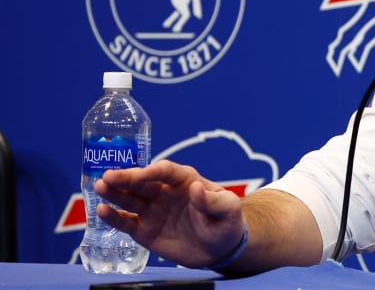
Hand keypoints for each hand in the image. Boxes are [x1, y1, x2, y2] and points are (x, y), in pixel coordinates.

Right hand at [94, 159, 244, 268]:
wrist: (219, 249)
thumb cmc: (225, 222)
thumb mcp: (228, 209)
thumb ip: (214, 199)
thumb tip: (196, 188)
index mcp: (185, 181)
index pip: (165, 171)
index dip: (151, 171)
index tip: (139, 174)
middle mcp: (164, 192)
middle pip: (142, 182)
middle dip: (125, 178)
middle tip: (107, 176)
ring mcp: (153, 211)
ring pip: (130, 199)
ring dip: (114, 192)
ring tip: (100, 186)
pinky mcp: (145, 230)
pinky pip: (126, 222)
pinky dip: (113, 217)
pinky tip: (101, 211)